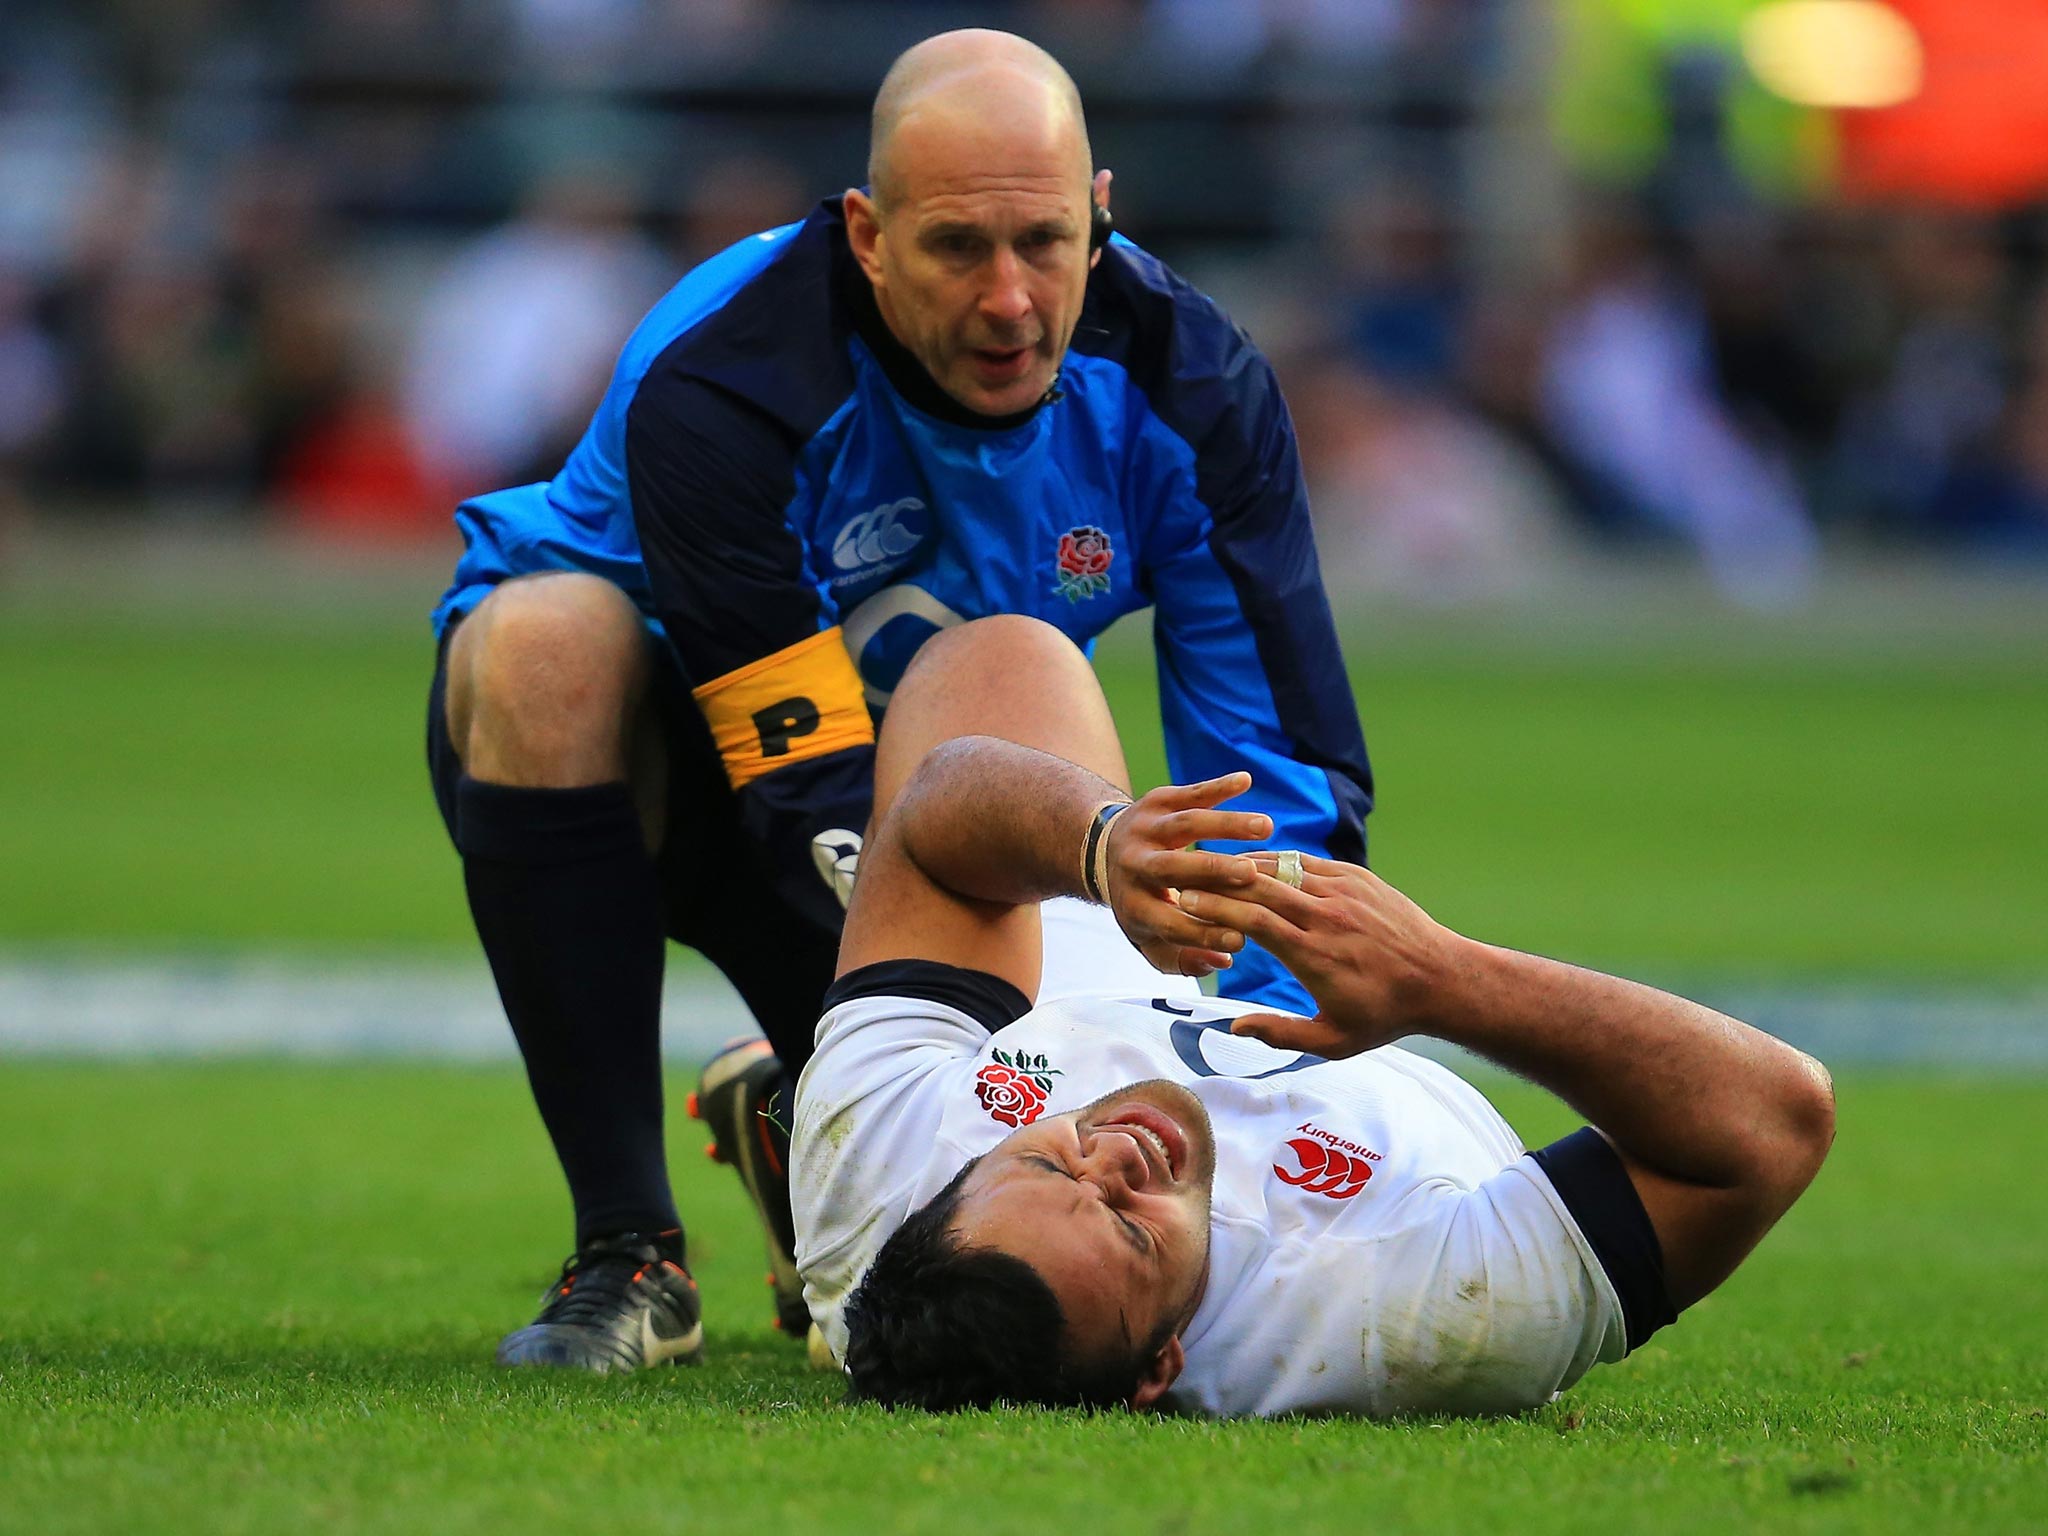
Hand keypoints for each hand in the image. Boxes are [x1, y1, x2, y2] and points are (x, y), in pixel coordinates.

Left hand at [1102, 771, 1267, 978]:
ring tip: (1266, 826)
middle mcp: (1136, 866)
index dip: (1203, 933)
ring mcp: (1145, 830)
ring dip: (1225, 824)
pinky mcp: (1155, 802)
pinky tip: (1245, 781)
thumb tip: (1225, 961)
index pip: (1169, 923)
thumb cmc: (1141, 904)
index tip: (1242, 939)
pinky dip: (1216, 787)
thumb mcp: (1150, 940)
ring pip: (1184, 824)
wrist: (1104, 852)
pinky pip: (1187, 792)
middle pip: (1171, 868)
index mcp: (1134, 906)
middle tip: (1250, 873)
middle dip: (1210, 870)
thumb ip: (1184, 960)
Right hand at [1175, 851, 1460, 1055]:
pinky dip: (1279, 861)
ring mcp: (1345, 892)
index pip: (1251, 920)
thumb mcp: (1332, 1040)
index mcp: (1313, 955)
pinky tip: (1259, 866)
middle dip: (1218, 881)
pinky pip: (1309, 862)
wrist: (1442, 979)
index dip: (1214, 908)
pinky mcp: (1359, 878)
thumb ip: (1280, 1034)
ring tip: (1215, 869)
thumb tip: (1234, 1027)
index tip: (1184, 903)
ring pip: (1283, 868)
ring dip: (1245, 867)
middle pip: (1259, 887)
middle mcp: (1326, 917)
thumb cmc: (1384, 1015)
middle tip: (1186, 878)